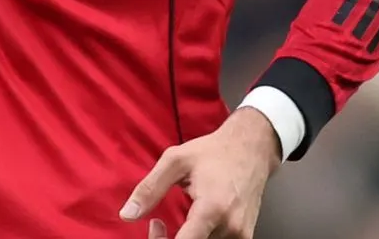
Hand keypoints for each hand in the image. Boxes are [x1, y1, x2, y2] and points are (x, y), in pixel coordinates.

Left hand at [119, 107, 280, 238]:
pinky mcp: (245, 238)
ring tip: (181, 219)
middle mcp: (231, 227)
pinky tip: (195, 225)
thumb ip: (149, 188)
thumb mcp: (175, 161)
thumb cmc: (214, 152)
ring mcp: (241, 235)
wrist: (251, 149)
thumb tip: (127, 215)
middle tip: (158, 224)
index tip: (155, 227)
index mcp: (212, 209)